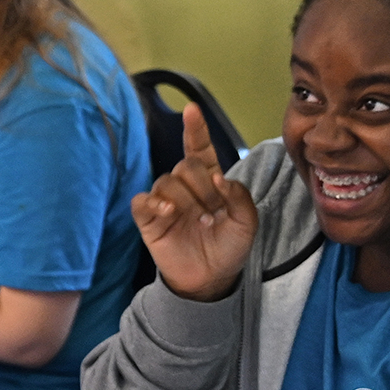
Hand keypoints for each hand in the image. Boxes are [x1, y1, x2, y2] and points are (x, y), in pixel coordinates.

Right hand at [131, 102, 258, 302]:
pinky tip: (168, 212)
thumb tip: (220, 178)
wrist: (210, 279)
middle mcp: (186, 188)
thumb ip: (240, 196)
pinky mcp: (148, 219)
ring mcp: (165, 202)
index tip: (192, 110)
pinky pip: (143, 201)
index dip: (196, 129)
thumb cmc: (229, 248)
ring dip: (184, 199)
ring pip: (166, 181)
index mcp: (210, 181)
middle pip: (185, 166)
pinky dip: (154, 202)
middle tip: (212, 210)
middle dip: (202, 185)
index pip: (199, 149)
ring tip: (196, 221)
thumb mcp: (247, 222)